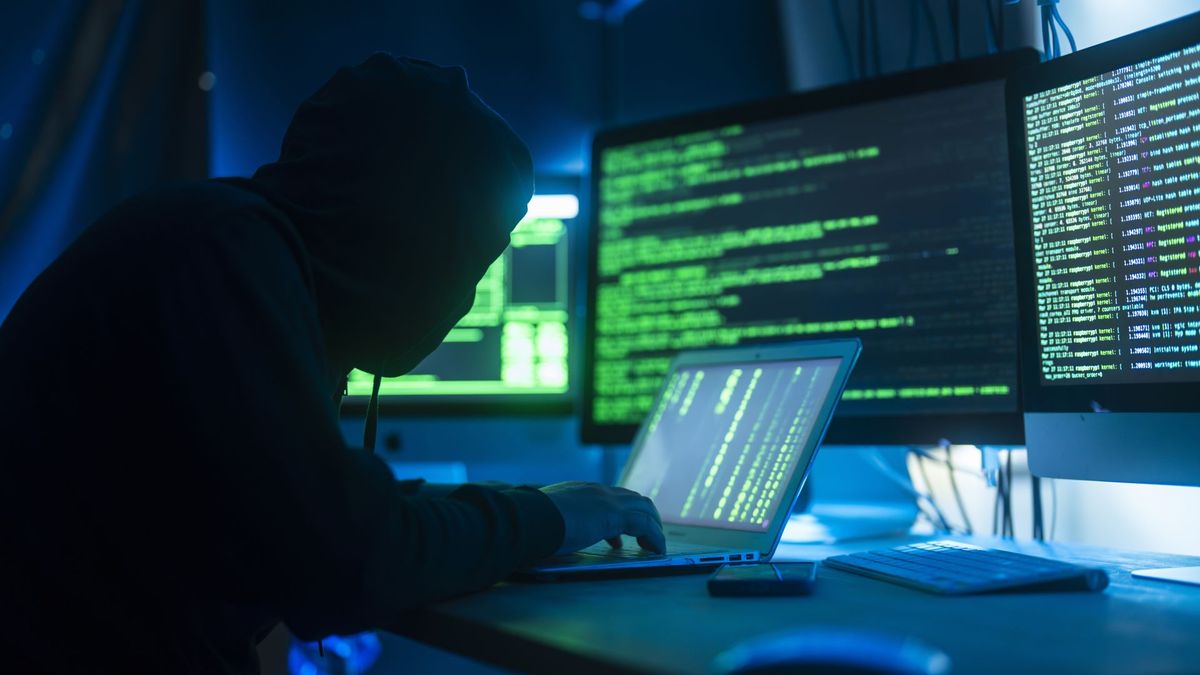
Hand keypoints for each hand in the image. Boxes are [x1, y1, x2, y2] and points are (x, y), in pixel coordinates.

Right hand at [539, 481, 665, 555]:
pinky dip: (655, 537)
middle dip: (644, 516)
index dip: (620, 513)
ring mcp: (607, 500)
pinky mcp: (615, 515)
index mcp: (581, 490)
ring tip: (655, 545)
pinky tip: (656, 550)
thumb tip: (548, 535)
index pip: (609, 496)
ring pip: (644, 507)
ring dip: (653, 526)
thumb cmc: (531, 522)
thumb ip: (554, 522)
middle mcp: (597, 491)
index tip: (618, 537)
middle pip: (633, 498)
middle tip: (647, 537)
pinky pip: (645, 524)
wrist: (531, 517)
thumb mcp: (545, 518)